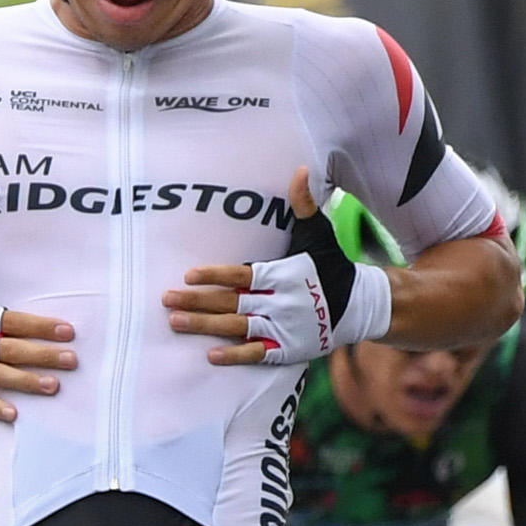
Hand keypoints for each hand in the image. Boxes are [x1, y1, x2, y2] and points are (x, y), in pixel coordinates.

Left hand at [164, 173, 386, 364]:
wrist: (360, 305)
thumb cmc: (331, 266)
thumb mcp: (318, 233)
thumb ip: (303, 205)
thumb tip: (301, 170)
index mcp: (281, 274)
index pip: (242, 275)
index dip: (215, 276)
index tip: (188, 275)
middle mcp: (278, 301)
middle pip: (231, 302)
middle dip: (197, 302)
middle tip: (166, 299)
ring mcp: (281, 327)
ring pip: (237, 327)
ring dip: (205, 326)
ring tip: (175, 321)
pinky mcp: (287, 348)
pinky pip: (257, 354)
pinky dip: (235, 355)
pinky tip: (210, 355)